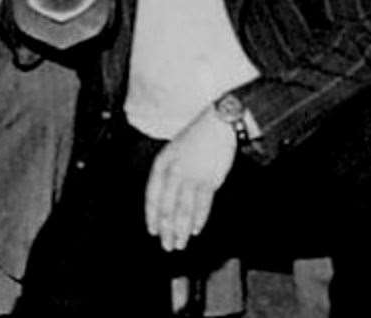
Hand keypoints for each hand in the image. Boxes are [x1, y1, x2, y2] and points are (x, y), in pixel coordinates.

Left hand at [144, 107, 236, 251]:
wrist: (218, 124)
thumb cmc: (195, 138)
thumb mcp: (173, 151)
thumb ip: (167, 174)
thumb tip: (165, 203)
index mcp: (162, 163)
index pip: (153, 195)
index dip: (152, 215)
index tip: (152, 230)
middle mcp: (175, 171)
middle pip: (168, 207)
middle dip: (166, 229)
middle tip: (167, 246)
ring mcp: (193, 176)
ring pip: (184, 210)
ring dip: (181, 230)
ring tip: (180, 243)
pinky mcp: (210, 180)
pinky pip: (203, 205)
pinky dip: (199, 219)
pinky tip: (195, 230)